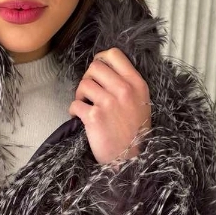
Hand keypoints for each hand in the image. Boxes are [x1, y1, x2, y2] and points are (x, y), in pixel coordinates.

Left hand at [68, 48, 151, 166]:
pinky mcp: (94, 117)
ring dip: (80, 95)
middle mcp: (124, 90)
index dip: (100, 59)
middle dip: (88, 78)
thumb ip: (128, 85)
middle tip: (90, 93)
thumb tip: (106, 70)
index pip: (114, 55)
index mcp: (137, 84)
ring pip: (83, 84)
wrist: (130, 160)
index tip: (97, 71)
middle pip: (95, 67)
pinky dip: (73, 111)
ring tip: (85, 106)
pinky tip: (79, 118)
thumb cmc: (135, 133)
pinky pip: (74, 104)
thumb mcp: (142, 103)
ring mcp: (108, 103)